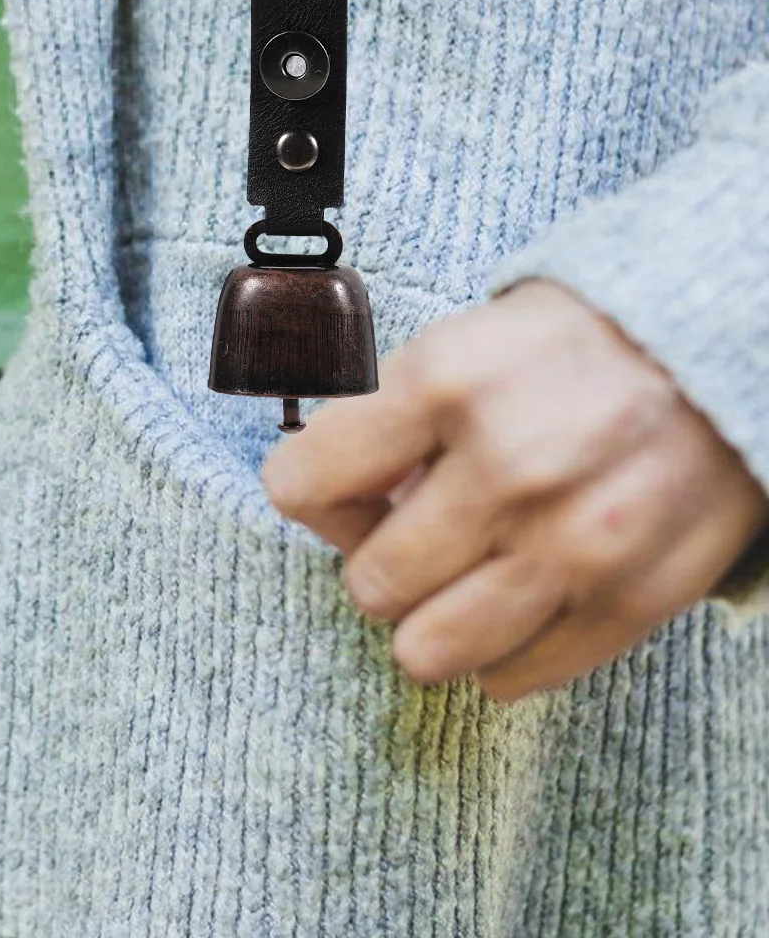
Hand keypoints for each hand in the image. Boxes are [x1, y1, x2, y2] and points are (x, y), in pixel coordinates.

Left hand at [262, 280, 768, 701]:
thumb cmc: (567, 348)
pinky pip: (512, 675)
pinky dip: (499, 649)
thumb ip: (386, 421)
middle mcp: (507, 468)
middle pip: (368, 582)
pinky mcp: (629, 602)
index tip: (336, 490)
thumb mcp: (459, 342)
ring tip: (455, 574)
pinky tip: (515, 594)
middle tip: (408, 531)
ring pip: (427, 650)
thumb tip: (334, 503)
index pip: (304, 483)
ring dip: (428, 618)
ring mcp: (571, 545)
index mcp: (445, 383)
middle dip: (376, 559)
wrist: (714, 353)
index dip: (310, 493)